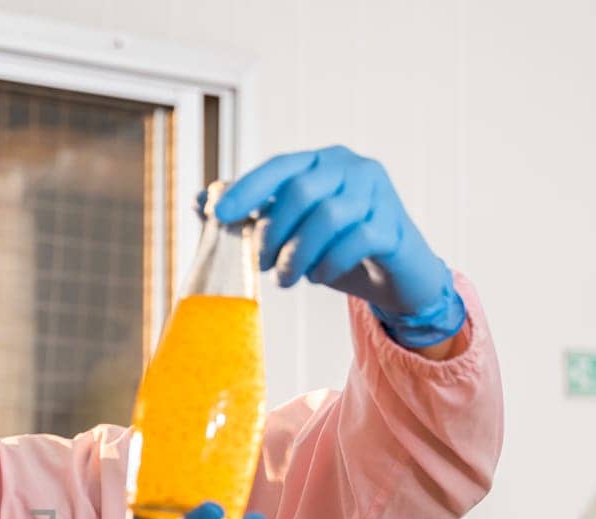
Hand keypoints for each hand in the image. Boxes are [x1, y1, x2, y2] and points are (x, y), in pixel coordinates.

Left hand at [212, 145, 466, 347]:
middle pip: (302, 191)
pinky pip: (357, 240)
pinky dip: (330, 264)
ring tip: (286, 279)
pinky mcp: (394, 227)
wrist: (396, 276)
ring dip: (298, 253)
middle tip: (260, 265)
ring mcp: (379, 195)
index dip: (247, 189)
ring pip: (329, 216)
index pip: (280, 166)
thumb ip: (252, 213)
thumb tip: (199, 202)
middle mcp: (353, 168)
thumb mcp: (292, 232)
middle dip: (273, 232)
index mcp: (323, 161)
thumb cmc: (337, 248)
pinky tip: (319, 277)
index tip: (218, 216)